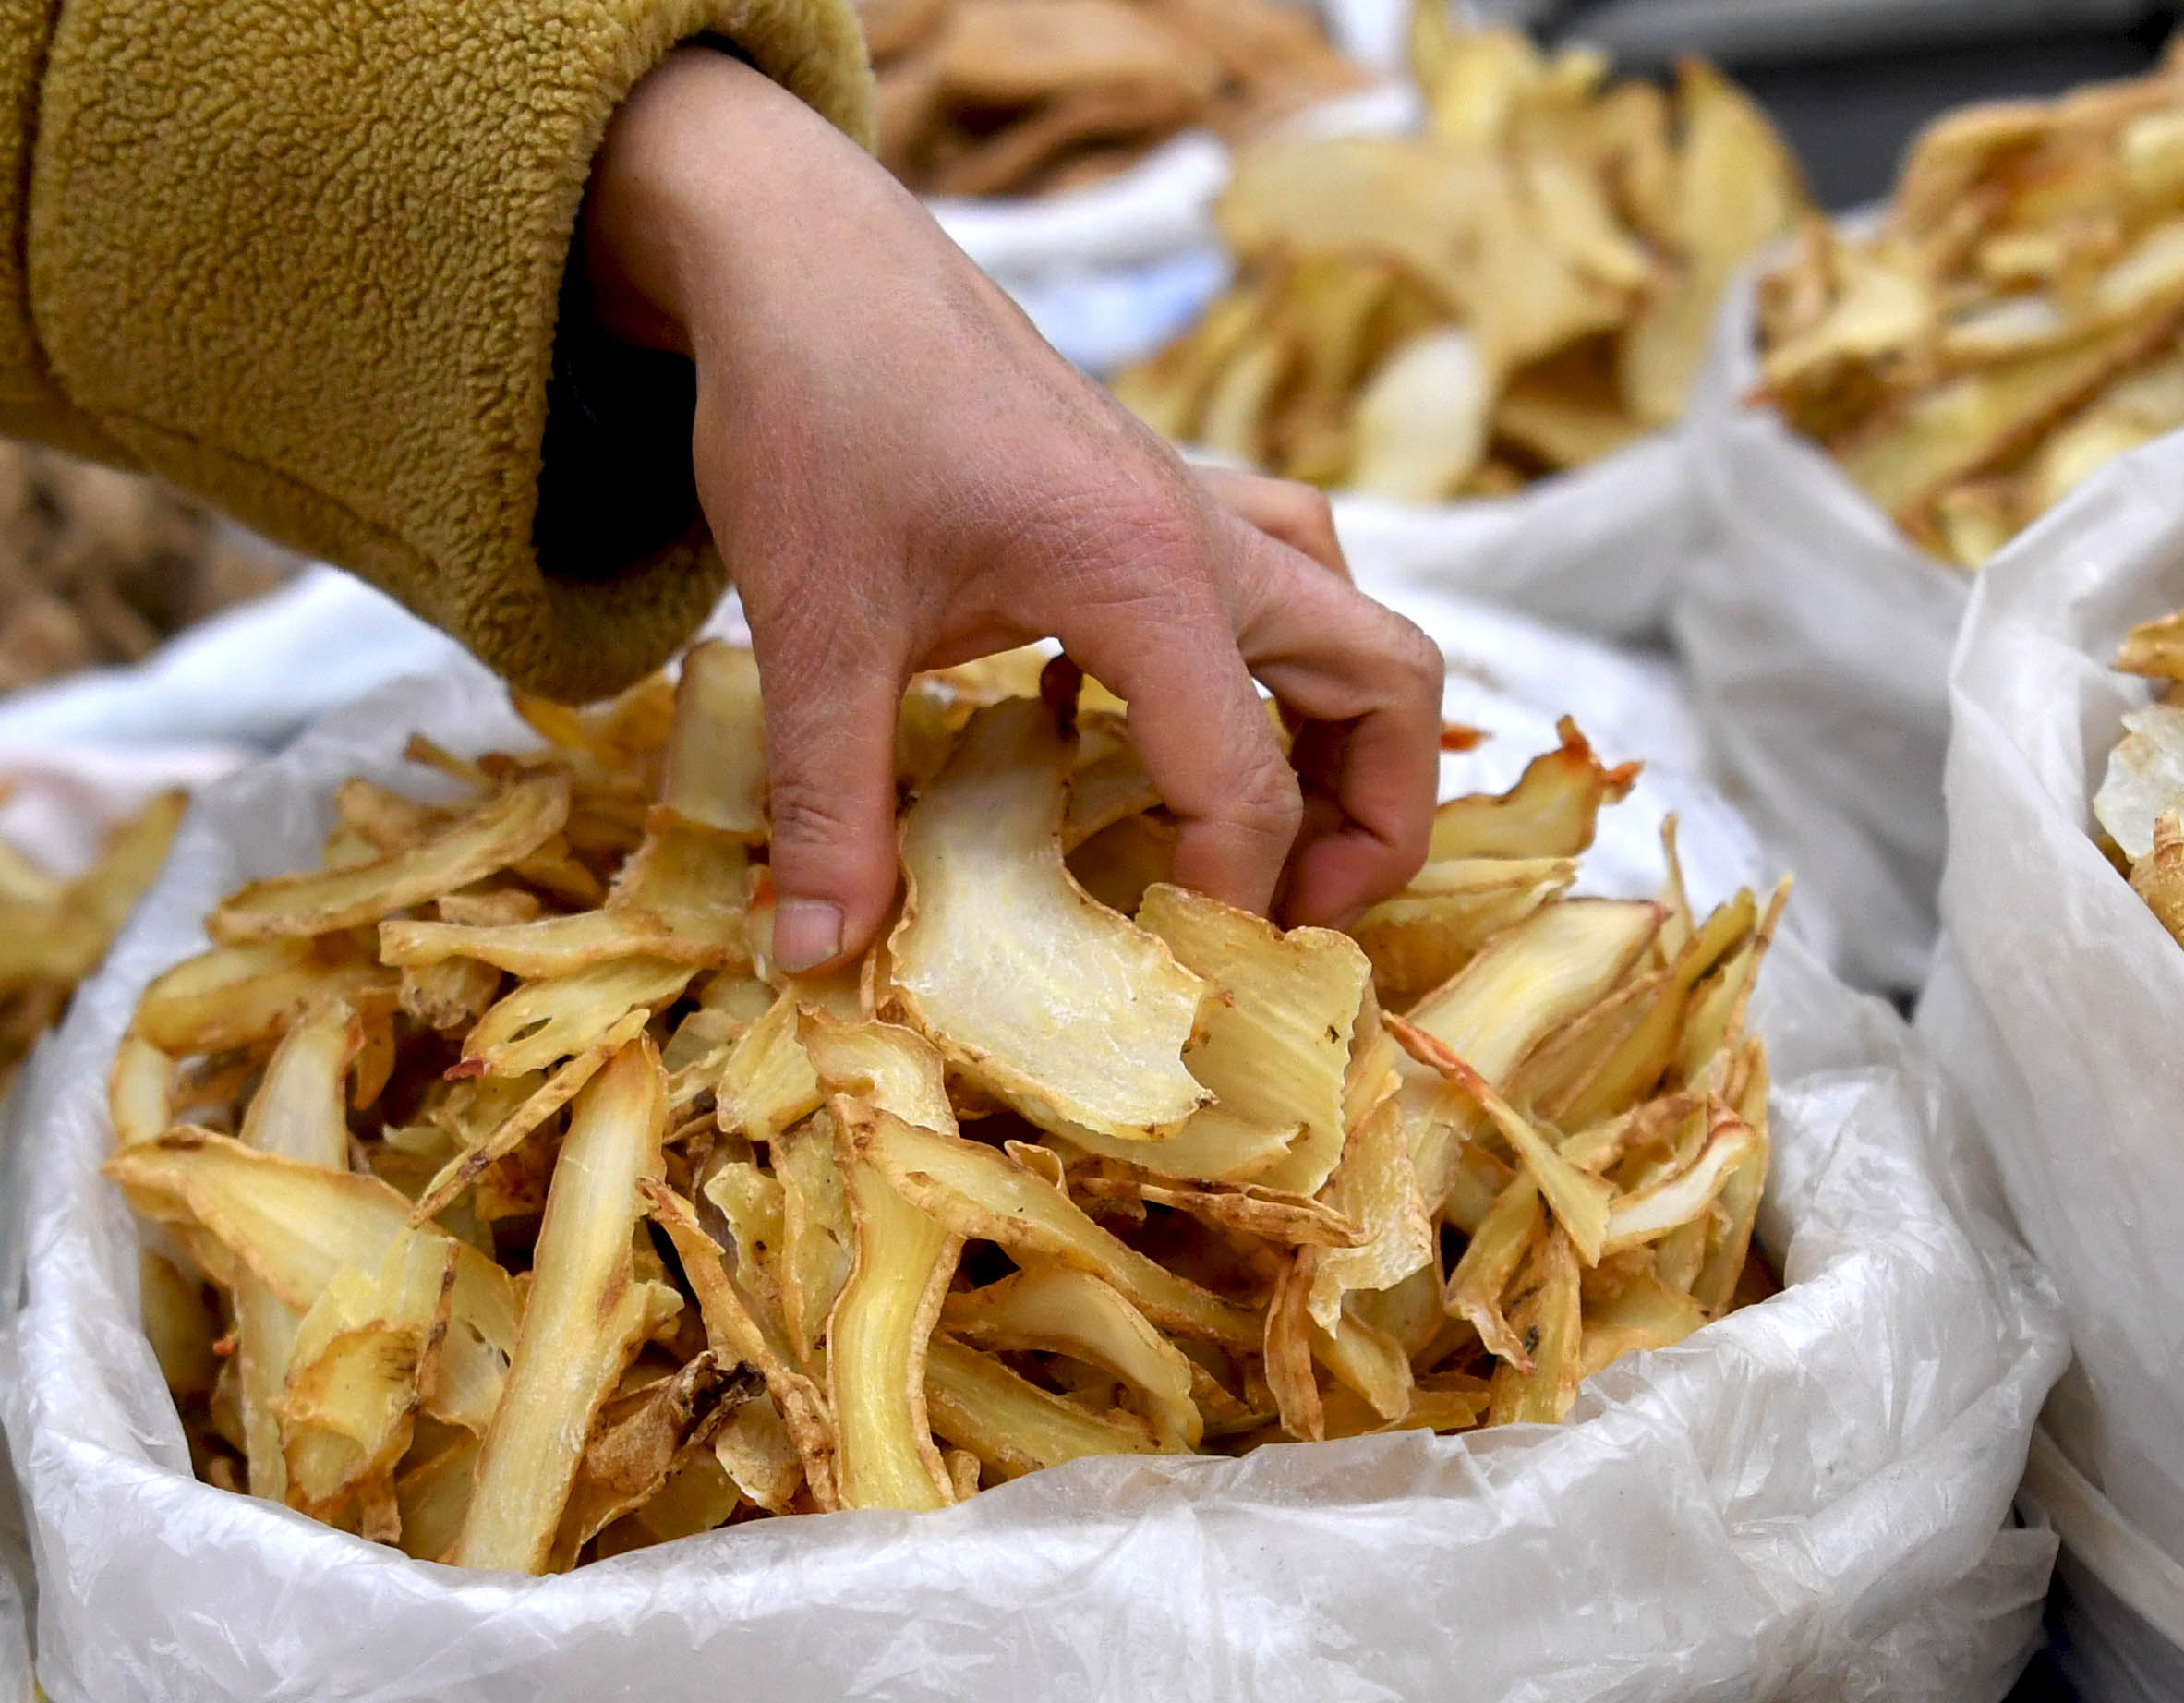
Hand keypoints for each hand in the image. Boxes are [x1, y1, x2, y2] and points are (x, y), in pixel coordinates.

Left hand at [582, 50, 1444, 975]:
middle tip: (1299, 915)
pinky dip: (1271, 674)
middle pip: (1386, 677)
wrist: (797, 246)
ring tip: (1275, 842)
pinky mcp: (1157, 492)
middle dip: (1379, 817)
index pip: (1247, 774)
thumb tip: (813, 955)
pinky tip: (1158, 737)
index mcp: (1141, 569)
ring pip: (1354, 620)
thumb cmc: (809, 410)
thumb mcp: (806, 623)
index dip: (1234, 893)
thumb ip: (828, 801)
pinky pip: (1281, 582)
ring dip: (1348, 738)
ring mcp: (1193, 504)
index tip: (1179, 973)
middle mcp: (1203, 533)